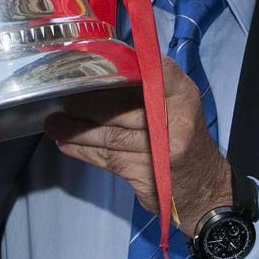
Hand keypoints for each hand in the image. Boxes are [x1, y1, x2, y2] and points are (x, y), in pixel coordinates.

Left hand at [45, 57, 231, 234]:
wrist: (204, 188)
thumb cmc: (180, 136)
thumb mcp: (175, 104)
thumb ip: (146, 86)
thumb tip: (96, 71)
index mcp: (181, 92)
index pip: (147, 73)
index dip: (114, 73)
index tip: (85, 70)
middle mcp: (176, 118)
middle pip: (121, 108)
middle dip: (86, 106)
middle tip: (62, 102)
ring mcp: (164, 150)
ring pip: (111, 137)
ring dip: (76, 131)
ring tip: (54, 125)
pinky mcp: (150, 175)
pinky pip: (109, 159)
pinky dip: (84, 152)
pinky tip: (66, 144)